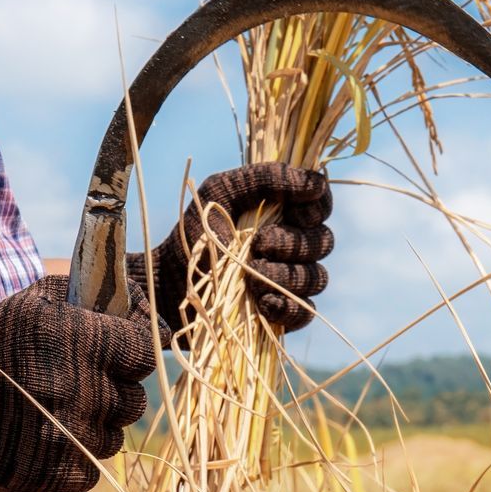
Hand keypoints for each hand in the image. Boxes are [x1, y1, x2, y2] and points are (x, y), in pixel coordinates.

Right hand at [0, 277, 155, 491]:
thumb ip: (87, 298)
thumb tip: (137, 300)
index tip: (122, 354)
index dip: (135, 352)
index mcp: (82, 342)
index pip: (146, 351)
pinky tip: (47, 440)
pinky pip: (90, 470)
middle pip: (134, 399)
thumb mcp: (32, 303)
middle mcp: (82, 391)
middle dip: (114, 391)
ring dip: (93, 427)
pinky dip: (74, 458)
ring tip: (58, 413)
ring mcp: (71, 438)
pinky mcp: (56, 476)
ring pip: (113, 437)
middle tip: (82, 386)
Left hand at [130, 164, 333, 333]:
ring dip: (285, 275)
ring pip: (316, 277)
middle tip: (258, 243)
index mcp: (284, 212)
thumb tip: (314, 181)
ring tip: (251, 273)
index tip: (295, 210)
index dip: (318, 207)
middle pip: (323, 242)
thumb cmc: (194, 230)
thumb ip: (264, 178)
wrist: (167, 279)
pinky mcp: (281, 313)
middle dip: (293, 243)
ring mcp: (289, 281)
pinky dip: (287, 306)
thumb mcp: (221, 191)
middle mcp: (293, 246)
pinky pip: (304, 313)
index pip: (322, 205)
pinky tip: (262, 302)